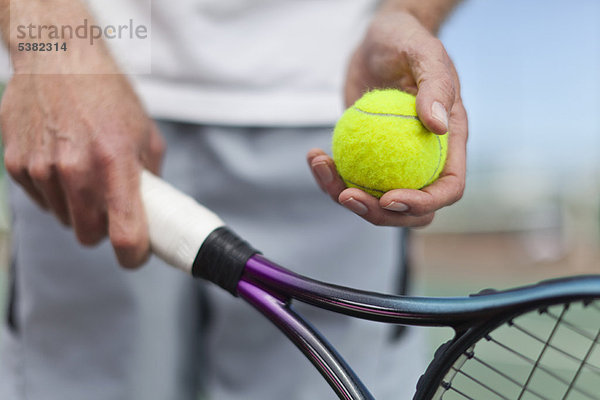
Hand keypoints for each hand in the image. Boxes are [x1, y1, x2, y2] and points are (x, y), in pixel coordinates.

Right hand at [1, 73, 164, 266]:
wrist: (58, 55)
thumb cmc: (107, 92)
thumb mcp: (145, 132)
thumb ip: (151, 177)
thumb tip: (153, 210)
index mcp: (115, 163)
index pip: (125, 235)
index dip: (133, 255)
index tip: (135, 255)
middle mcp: (76, 170)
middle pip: (88, 235)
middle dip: (103, 228)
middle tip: (110, 205)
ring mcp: (42, 168)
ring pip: (65, 218)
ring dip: (78, 207)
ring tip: (85, 171)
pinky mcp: (17, 164)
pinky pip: (41, 200)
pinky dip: (54, 191)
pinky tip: (61, 160)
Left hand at [308, 10, 466, 226]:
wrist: (378, 39)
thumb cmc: (407, 42)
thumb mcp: (425, 54)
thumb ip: (435, 87)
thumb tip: (439, 126)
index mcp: (447, 144)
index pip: (447, 189)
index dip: (422, 203)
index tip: (389, 197)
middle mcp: (423, 159)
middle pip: (409, 208)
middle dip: (378, 213)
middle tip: (346, 194)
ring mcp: (392, 160)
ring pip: (373, 199)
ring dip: (342, 194)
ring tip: (320, 164)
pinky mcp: (365, 155)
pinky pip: (348, 177)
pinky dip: (329, 174)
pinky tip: (314, 155)